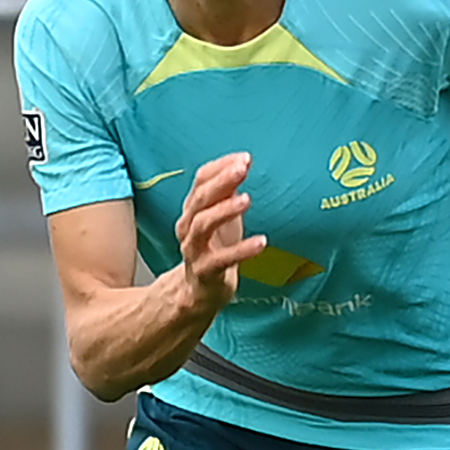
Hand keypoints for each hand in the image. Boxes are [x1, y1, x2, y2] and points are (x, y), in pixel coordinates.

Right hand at [173, 151, 262, 314]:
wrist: (199, 291)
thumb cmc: (215, 248)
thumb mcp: (222, 217)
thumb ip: (228, 192)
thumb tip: (242, 162)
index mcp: (193, 209)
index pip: (201, 180)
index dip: (221, 167)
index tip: (244, 157)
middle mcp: (188, 226)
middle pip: (200, 199)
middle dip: (221, 181)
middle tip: (243, 168)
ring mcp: (194, 250)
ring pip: (202, 226)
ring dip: (224, 211)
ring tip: (246, 200)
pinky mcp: (205, 272)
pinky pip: (221, 260)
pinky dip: (241, 250)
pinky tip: (261, 242)